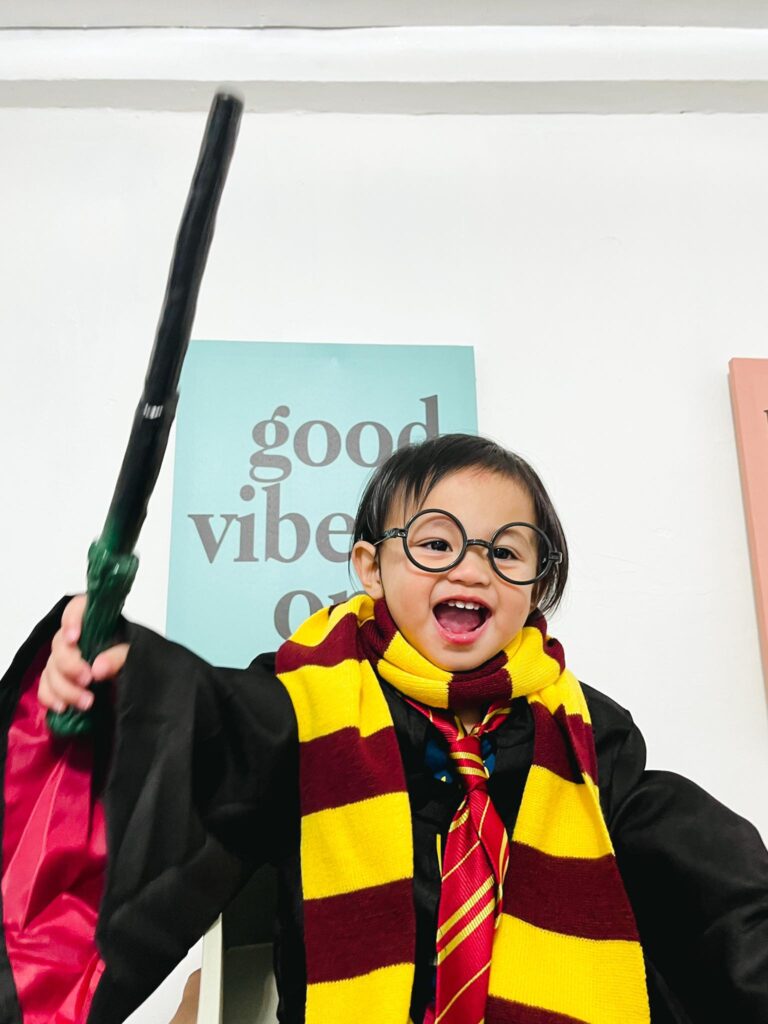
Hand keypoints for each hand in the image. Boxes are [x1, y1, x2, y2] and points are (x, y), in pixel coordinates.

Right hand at [38, 594, 129, 712]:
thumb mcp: (138, 654)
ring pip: (51, 669)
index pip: (78, 607)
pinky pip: (45, 686)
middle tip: (88, 679)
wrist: (144, 684)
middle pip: (59, 644)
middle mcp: (78, 638)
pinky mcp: (60, 680)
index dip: (71, 619)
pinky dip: (51, 697)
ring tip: (87, 703)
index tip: (74, 638)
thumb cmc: (138, 660)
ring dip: (65, 688)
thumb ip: (120, 656)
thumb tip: (98, 668)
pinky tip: (63, 707)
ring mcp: (66, 659)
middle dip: (70, 665)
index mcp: (98, 622)